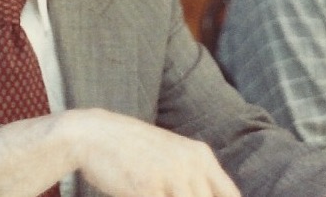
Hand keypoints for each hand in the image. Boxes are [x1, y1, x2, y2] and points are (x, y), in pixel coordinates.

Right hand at [65, 109, 241, 196]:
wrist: (94, 134)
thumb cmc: (132, 150)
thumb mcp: (172, 156)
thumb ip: (194, 177)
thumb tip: (206, 194)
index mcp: (201, 155)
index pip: (231, 196)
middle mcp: (192, 163)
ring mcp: (172, 175)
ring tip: (154, 194)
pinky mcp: (149, 187)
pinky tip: (140, 196)